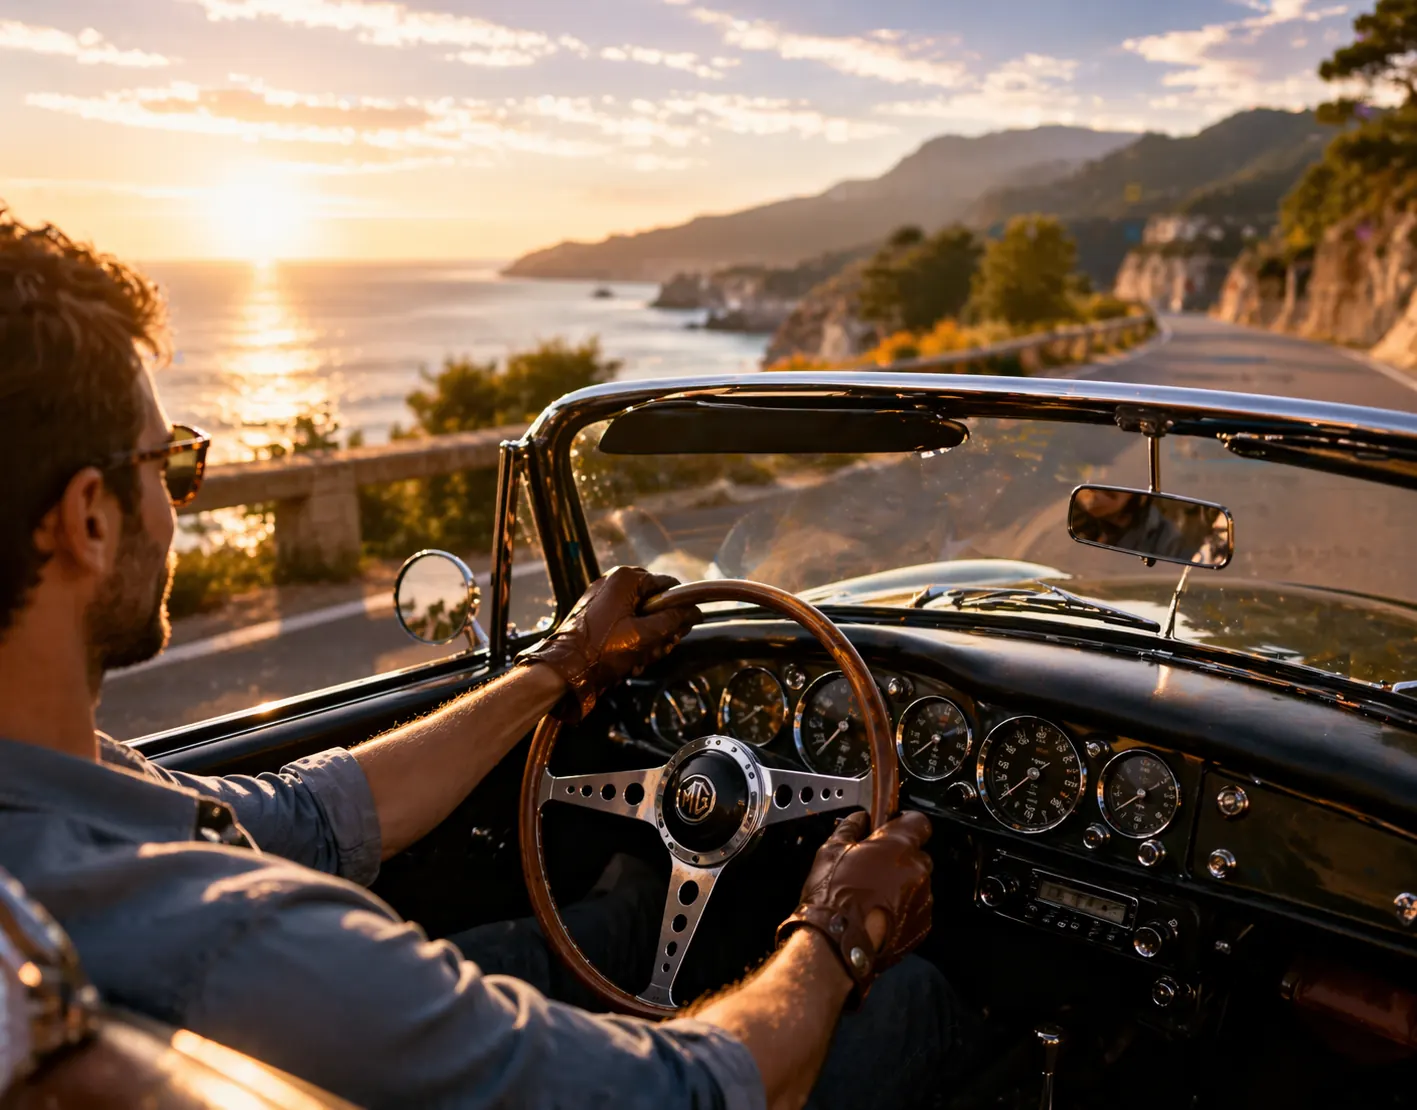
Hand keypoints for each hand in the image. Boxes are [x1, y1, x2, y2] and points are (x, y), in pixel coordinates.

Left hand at [517, 566, 700, 721]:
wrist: (562, 670)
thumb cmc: (602, 650)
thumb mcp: (645, 635)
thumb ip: (673, 621)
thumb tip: (694, 612)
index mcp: (625, 578)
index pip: (668, 586)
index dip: (679, 609)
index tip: (680, 631)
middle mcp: (612, 582)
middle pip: (654, 603)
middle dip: (660, 630)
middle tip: (659, 650)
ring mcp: (601, 598)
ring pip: (640, 616)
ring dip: (646, 641)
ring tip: (639, 661)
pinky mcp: (594, 614)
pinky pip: (623, 623)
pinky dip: (630, 641)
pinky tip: (628, 662)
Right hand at [776, 810, 932, 1003]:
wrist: (837, 944)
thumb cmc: (834, 896)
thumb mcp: (831, 850)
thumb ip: (850, 828)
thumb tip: (858, 819)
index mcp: (898, 846)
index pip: (918, 822)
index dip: (903, 824)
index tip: (890, 829)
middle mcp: (917, 871)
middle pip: (918, 855)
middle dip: (899, 859)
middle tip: (873, 867)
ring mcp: (922, 900)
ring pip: (917, 884)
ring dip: (901, 886)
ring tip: (873, 896)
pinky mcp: (921, 926)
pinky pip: (915, 909)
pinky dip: (902, 909)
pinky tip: (879, 913)